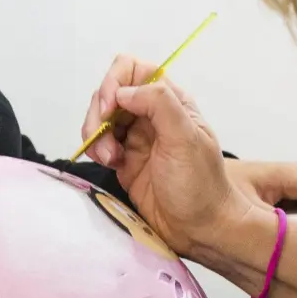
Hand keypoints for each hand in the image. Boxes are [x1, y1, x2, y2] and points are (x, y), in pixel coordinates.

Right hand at [98, 79, 256, 254]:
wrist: (199, 228)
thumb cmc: (200, 185)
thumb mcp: (186, 139)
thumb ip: (159, 105)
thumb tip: (124, 92)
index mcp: (170, 101)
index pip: (132, 69)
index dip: (114, 82)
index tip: (110, 109)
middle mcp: (150, 114)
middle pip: (108, 93)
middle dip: (99, 115)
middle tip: (107, 143)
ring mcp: (135, 136)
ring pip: (99, 118)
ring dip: (96, 136)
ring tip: (110, 159)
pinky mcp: (123, 158)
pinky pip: (98, 142)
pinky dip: (96, 150)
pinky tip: (112, 165)